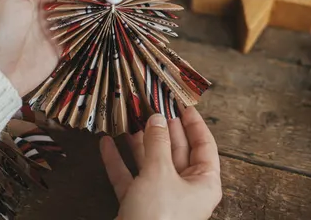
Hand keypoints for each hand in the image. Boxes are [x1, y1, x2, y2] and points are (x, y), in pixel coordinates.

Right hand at [100, 107, 221, 219]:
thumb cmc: (158, 218)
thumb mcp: (159, 173)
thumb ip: (157, 142)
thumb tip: (156, 118)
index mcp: (204, 182)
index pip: (204, 144)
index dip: (192, 122)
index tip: (180, 102)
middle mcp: (185, 189)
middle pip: (174, 150)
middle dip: (160, 127)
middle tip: (149, 103)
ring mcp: (161, 198)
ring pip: (150, 162)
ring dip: (137, 141)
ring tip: (127, 117)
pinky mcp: (139, 206)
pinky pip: (130, 178)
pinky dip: (118, 161)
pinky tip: (106, 142)